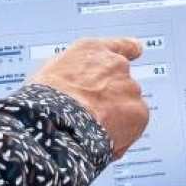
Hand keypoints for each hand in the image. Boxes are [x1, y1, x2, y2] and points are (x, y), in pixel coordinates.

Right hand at [30, 38, 148, 159]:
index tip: (137, 50)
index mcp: (92, 50)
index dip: (129, 50)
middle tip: (93, 116)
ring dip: (117, 118)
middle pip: (122, 84)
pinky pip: (134, 127)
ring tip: (91, 130)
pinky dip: (122, 136)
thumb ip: (76, 73)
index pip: (120, 45)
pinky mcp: (139, 112)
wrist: (56, 120)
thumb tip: (80, 87)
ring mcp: (130, 87)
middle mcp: (116, 64)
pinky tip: (102, 140)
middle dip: (112, 99)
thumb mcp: (53, 73)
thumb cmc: (46, 99)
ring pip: (128, 107)